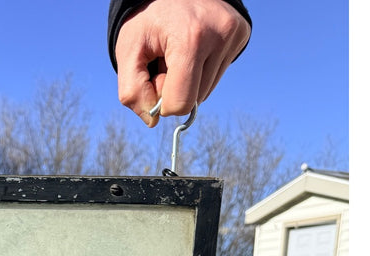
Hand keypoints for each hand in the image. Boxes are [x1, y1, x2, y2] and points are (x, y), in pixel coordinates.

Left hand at [115, 0, 250, 125]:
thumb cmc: (147, 21)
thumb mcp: (128, 51)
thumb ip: (132, 91)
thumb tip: (153, 120)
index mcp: (191, 38)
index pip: (180, 104)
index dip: (162, 101)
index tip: (155, 76)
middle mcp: (219, 35)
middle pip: (194, 100)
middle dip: (175, 88)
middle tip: (166, 58)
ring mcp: (234, 34)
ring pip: (205, 92)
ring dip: (188, 81)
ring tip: (180, 51)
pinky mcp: (241, 35)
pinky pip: (216, 77)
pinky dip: (201, 70)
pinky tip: (195, 47)